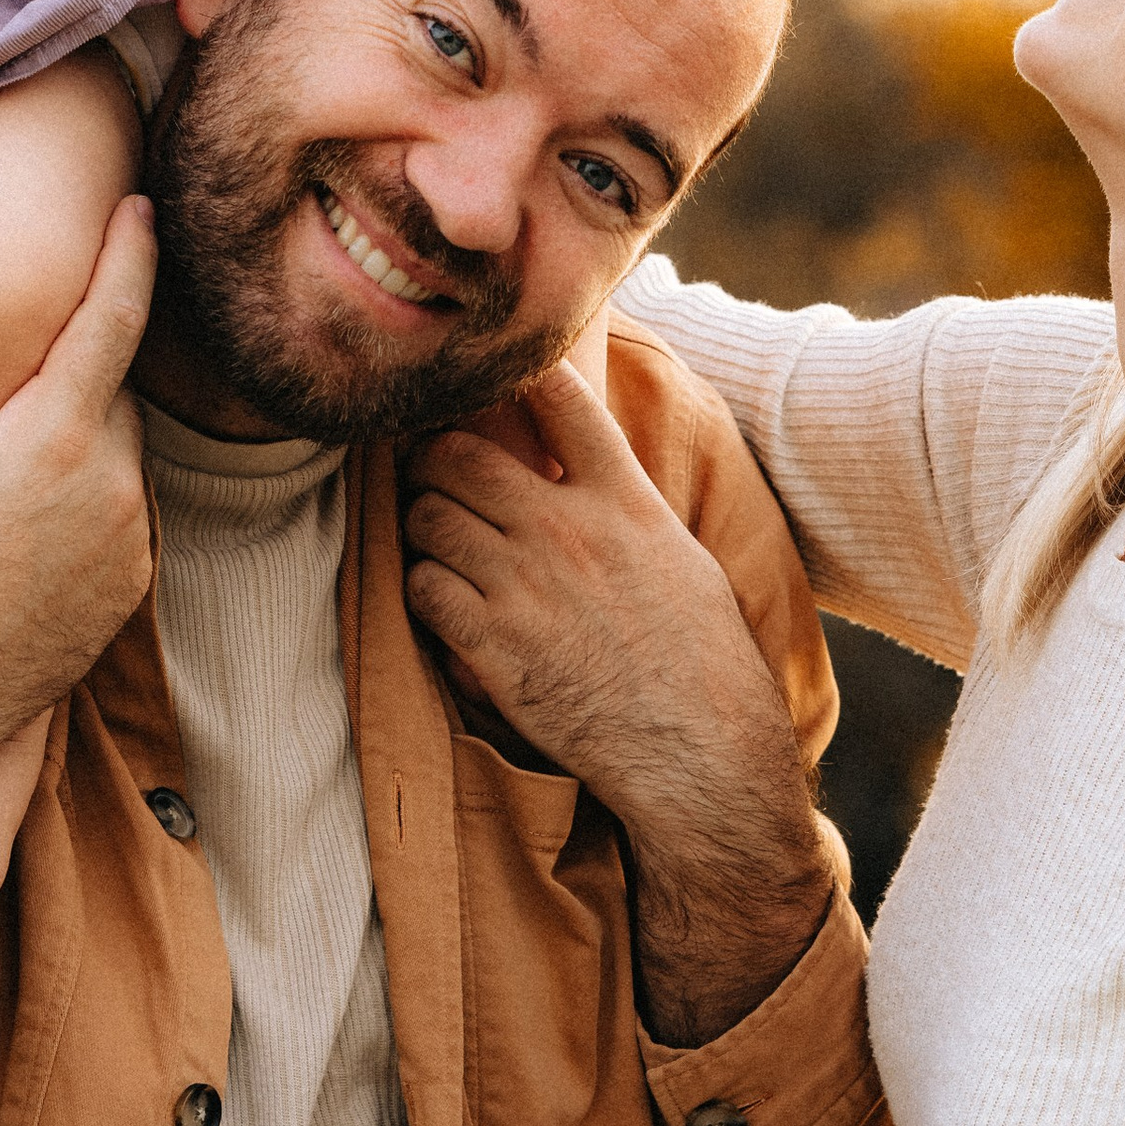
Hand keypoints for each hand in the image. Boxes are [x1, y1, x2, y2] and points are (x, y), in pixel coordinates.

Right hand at [0, 200, 155, 788]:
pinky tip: (24, 529)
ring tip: (0, 483)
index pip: (113, 319)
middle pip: (107, 391)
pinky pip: (122, 508)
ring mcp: (133, 538)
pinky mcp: (136, 582)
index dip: (131, 254)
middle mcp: (112, 484)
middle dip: (62, 381)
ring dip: (75, 443)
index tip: (141, 207)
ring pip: (118, 451)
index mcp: (53, 439)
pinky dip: (86, 498)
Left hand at [403, 365, 828, 1042]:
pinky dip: (422, 588)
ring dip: (421, 523)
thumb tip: (588, 475)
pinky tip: (444, 601)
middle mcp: (567, 529)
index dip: (516, 376)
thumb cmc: (703, 658)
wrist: (699, 749)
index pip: (560, 398)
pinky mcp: (492, 644)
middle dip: (433, 458)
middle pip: (459, 453)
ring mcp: (525, 584)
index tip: (492, 380)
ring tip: (437, 541)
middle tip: (433, 474)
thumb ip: (625, 507)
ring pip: (427, 516)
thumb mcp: (679, 557)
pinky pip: (423, 588)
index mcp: (623, 499)